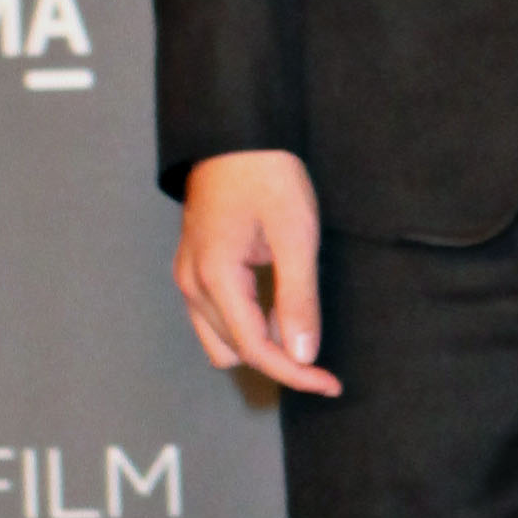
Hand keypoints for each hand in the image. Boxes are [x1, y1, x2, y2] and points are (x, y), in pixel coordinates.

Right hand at [173, 148, 340, 395]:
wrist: (235, 135)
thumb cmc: (267, 176)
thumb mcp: (295, 235)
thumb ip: (298, 299)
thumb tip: (303, 355)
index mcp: (215, 277)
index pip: (254, 348)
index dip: (294, 372)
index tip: (329, 382)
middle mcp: (192, 284)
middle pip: (234, 352)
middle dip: (278, 359)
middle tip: (322, 358)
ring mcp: (188, 276)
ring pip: (221, 340)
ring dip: (259, 343)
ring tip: (299, 324)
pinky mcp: (194, 268)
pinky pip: (216, 317)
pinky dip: (247, 324)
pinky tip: (278, 307)